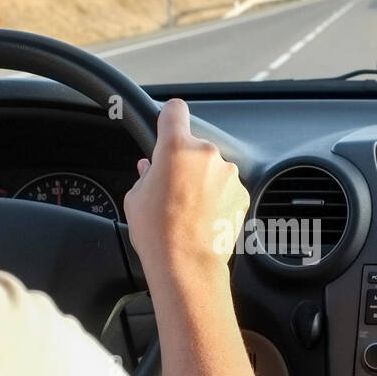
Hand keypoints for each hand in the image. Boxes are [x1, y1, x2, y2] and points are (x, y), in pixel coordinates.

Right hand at [123, 99, 247, 287]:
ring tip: (188, 209)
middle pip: (194, 146)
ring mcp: (228, 174)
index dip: (169, 118)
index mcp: (175, 147)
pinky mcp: (241, 194)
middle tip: (171, 189)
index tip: (166, 127)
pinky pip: (226, 188)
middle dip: (184, 162)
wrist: (187, 265)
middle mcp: (206, 154)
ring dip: (203, 180)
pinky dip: (217, 198)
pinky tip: (203, 218)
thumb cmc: (157, 233)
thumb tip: (150, 168)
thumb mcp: (135, 198)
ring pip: (212, 168)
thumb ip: (146, 174)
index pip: (175, 110)